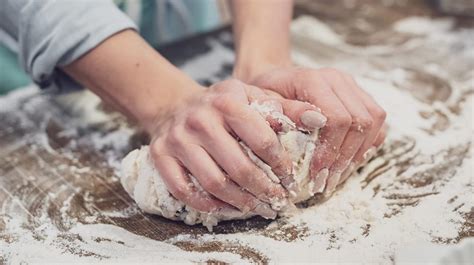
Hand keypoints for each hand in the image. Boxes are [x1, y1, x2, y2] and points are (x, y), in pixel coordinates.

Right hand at [147, 79, 319, 216]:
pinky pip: (185, 191)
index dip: (281, 166)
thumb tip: (319, 118)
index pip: (262, 140)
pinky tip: (227, 208)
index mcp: (227, 101)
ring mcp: (178, 139)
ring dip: (240, 202)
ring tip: (257, 208)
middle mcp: (200, 119)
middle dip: (264, 191)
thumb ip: (286, 107)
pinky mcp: (161, 155)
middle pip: (239, 168)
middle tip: (278, 202)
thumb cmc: (223, 104)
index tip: (291, 180)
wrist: (177, 105)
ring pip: (214, 183)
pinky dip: (209, 205)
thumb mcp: (253, 96)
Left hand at [246, 67, 386, 193]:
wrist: (274, 82)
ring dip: (359, 153)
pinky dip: (367, 144)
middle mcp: (337, 79)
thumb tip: (313, 121)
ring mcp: (351, 85)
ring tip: (337, 176)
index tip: (316, 174)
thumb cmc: (265, 97)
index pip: (338, 118)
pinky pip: (377, 121)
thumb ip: (285, 112)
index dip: (330, 150)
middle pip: (360, 121)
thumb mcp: (263, 105)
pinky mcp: (359, 95)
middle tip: (327, 182)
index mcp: (314, 79)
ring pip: (374, 120)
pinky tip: (347, 162)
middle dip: (345, 157)